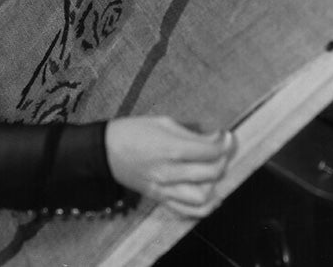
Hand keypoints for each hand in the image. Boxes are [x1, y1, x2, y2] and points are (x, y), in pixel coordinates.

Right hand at [105, 116, 235, 218]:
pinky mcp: (159, 198)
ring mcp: (164, 188)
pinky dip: (204, 207)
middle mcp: (169, 171)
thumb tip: (214, 138)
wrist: (105, 151)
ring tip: (214, 171)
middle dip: (223, 159)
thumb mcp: (162, 122)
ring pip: (203, 196)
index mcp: (170, 148)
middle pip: (211, 173)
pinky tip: (210, 195)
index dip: (225, 142)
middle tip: (224, 150)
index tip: (227, 136)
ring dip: (215, 183)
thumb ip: (190, 132)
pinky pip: (187, 211)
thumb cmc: (132, 131)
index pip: (210, 151)